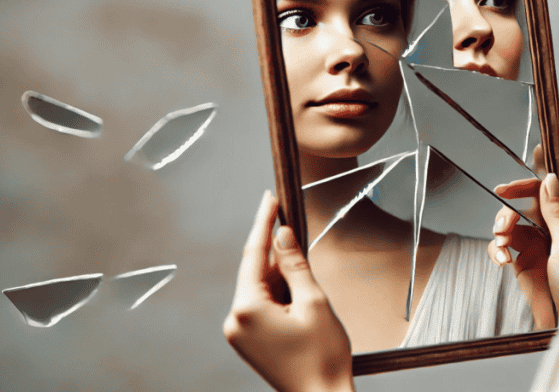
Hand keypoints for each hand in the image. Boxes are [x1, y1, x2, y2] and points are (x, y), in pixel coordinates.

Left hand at [224, 191, 354, 391]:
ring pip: (260, 290)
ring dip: (282, 278)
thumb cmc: (322, 357)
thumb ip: (295, 264)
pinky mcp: (250, 342)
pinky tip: (299, 295)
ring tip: (308, 283)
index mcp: (247, 309)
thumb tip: (282, 235)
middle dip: (277, 254)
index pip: (254, 255)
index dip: (263, 224)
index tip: (270, 200)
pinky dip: (279, 295)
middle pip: (256, 273)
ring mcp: (240, 334)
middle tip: (294, 229)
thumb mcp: (314, 302)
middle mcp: (235, 321)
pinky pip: (261, 307)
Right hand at [489, 146, 555, 327]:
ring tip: (502, 238)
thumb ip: (557, 213)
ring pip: (519, 218)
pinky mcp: (527, 262)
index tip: (549, 139)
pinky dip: (499, 246)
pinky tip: (501, 258)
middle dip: (521, 193)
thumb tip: (551, 180)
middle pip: (542, 196)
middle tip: (504, 191)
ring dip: (506, 223)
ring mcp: (547, 246)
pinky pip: (507, 243)